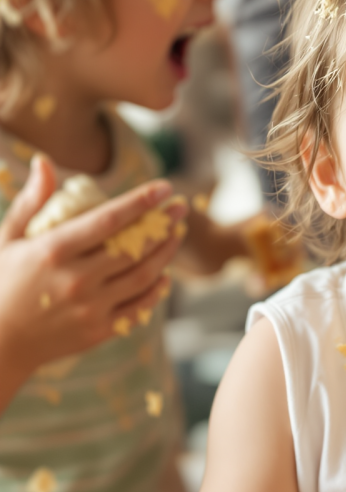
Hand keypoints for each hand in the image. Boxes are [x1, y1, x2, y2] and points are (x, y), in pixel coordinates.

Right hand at [0, 155, 187, 394]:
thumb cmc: (0, 283)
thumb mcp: (7, 240)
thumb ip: (31, 202)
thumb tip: (44, 161)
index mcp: (53, 251)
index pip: (109, 220)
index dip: (141, 201)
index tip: (164, 187)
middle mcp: (76, 280)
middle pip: (134, 247)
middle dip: (163, 223)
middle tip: (181, 207)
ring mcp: (89, 307)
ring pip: (143, 275)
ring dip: (166, 252)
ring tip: (177, 233)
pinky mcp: (98, 330)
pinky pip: (139, 306)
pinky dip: (157, 288)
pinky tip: (164, 272)